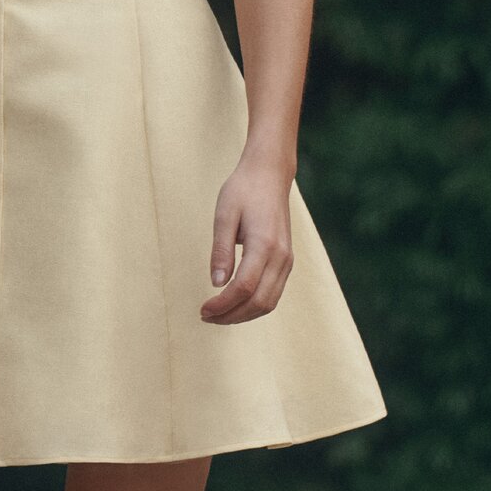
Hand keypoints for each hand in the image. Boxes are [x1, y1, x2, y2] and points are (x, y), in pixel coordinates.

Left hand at [200, 150, 294, 324]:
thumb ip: (221, 250)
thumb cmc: (243, 190)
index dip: (223, 305)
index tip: (203, 310)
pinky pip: (274, 293)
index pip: (244, 287)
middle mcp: (281, 256)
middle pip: (259, 302)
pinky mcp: (287, 260)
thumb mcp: (224, 214)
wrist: (270, 174)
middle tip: (206, 316)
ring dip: (244, 314)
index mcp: (264, 244)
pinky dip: (255, 305)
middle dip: (232, 316)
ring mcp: (287, 260)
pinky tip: (236, 303)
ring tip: (219, 314)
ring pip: (269, 302)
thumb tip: (217, 284)